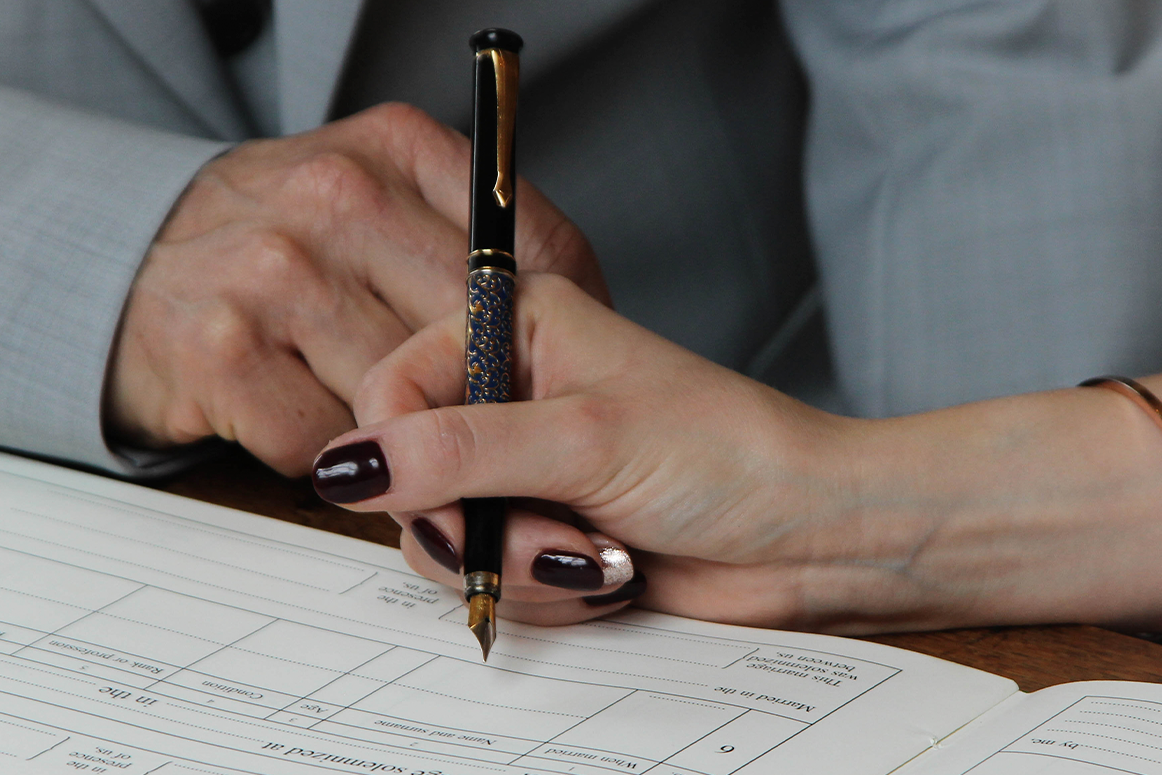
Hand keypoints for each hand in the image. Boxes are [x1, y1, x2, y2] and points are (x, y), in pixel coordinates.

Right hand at [105, 103, 607, 474]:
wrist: (118, 267)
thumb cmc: (275, 249)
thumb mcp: (376, 199)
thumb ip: (465, 239)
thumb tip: (583, 312)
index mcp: (395, 148)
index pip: (530, 252)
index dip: (553, 333)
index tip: (544, 374)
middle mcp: (335, 196)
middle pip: (472, 337)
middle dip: (482, 401)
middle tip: (474, 430)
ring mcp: (273, 272)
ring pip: (405, 400)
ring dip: (404, 436)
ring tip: (388, 426)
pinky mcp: (220, 352)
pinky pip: (330, 445)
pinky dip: (333, 459)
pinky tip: (312, 423)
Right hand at [312, 274, 1161, 635]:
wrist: (810, 538)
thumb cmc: (730, 456)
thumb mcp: (585, 440)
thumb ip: (458, 450)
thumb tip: (352, 463)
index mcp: (512, 326)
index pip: (388, 386)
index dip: (398, 454)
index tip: (437, 499)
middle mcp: (508, 391)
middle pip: (407, 472)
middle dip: (478, 524)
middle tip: (554, 531)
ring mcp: (522, 466)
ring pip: (442, 534)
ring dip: (519, 563)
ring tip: (599, 552)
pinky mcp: (542, 528)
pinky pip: (490, 572)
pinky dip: (544, 587)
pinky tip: (608, 570)